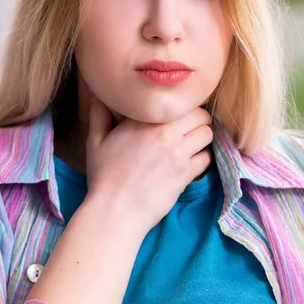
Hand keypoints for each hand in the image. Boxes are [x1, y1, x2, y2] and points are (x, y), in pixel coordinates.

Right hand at [84, 92, 213, 235]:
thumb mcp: (96, 141)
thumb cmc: (103, 176)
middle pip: (200, 114)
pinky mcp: (185, 173)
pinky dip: (202, 159)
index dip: (181, 108)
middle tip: (189, 129)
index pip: (178, 102)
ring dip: (202, 138)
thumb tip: (95, 92)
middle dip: (198, 120)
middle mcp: (164, 132)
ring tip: (192, 145)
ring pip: (207, 134)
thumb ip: (99, 113)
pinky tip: (190, 163)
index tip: (177, 116)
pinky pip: (207, 158)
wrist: (114, 211)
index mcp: (144, 120)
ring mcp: (178, 153)